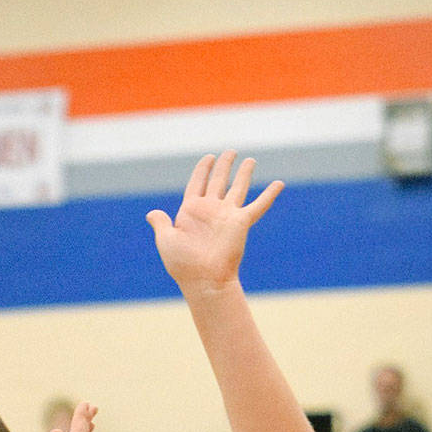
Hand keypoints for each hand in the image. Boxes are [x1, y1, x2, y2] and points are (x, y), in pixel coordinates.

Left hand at [146, 151, 282, 299]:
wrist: (203, 279)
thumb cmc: (183, 264)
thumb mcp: (166, 240)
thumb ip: (161, 223)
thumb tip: (151, 214)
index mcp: (191, 211)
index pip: (197, 183)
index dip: (203, 169)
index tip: (209, 157)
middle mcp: (211, 210)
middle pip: (219, 180)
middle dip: (224, 165)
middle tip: (230, 152)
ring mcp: (227, 215)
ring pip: (238, 187)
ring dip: (244, 173)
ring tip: (250, 160)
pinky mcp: (241, 222)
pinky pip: (258, 206)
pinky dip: (269, 195)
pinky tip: (279, 184)